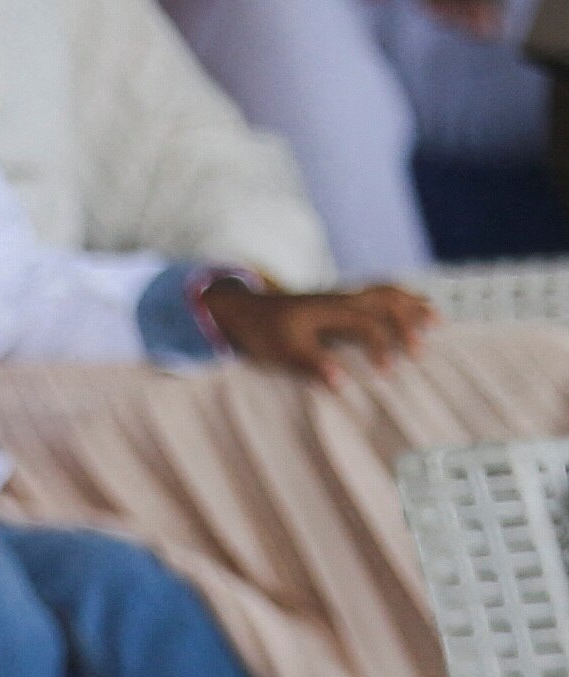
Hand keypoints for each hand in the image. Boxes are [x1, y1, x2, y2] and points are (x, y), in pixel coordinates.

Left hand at [199, 278, 435, 385]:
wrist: (240, 309)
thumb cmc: (261, 331)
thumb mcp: (282, 351)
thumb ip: (312, 365)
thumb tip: (341, 384)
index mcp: (330, 309)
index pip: (368, 324)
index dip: (382, 345)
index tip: (388, 371)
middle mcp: (340, 298)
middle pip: (385, 300)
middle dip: (409, 320)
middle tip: (424, 347)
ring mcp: (340, 296)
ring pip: (384, 292)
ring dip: (411, 303)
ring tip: (437, 318)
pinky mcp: (338, 300)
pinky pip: (376, 292)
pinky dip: (399, 298)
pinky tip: (412, 308)